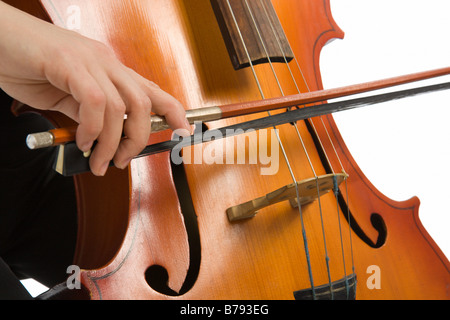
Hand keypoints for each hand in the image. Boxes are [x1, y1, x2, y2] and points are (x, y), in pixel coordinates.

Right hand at [0, 2, 189, 175]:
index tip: (184, 131)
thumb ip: (87, 112)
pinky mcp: (69, 63)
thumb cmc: (25, 63)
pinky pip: (95, 103)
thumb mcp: (64, 95)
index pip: (152, 90)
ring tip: (100, 161)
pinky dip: (93, 129)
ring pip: (122, 107)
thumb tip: (104, 136)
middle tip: (122, 161)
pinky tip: (82, 141)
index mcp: (109, 68)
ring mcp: (89, 60)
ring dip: (112, 143)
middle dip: (138, 139)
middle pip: (143, 103)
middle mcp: (106, 61)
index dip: (174, 111)